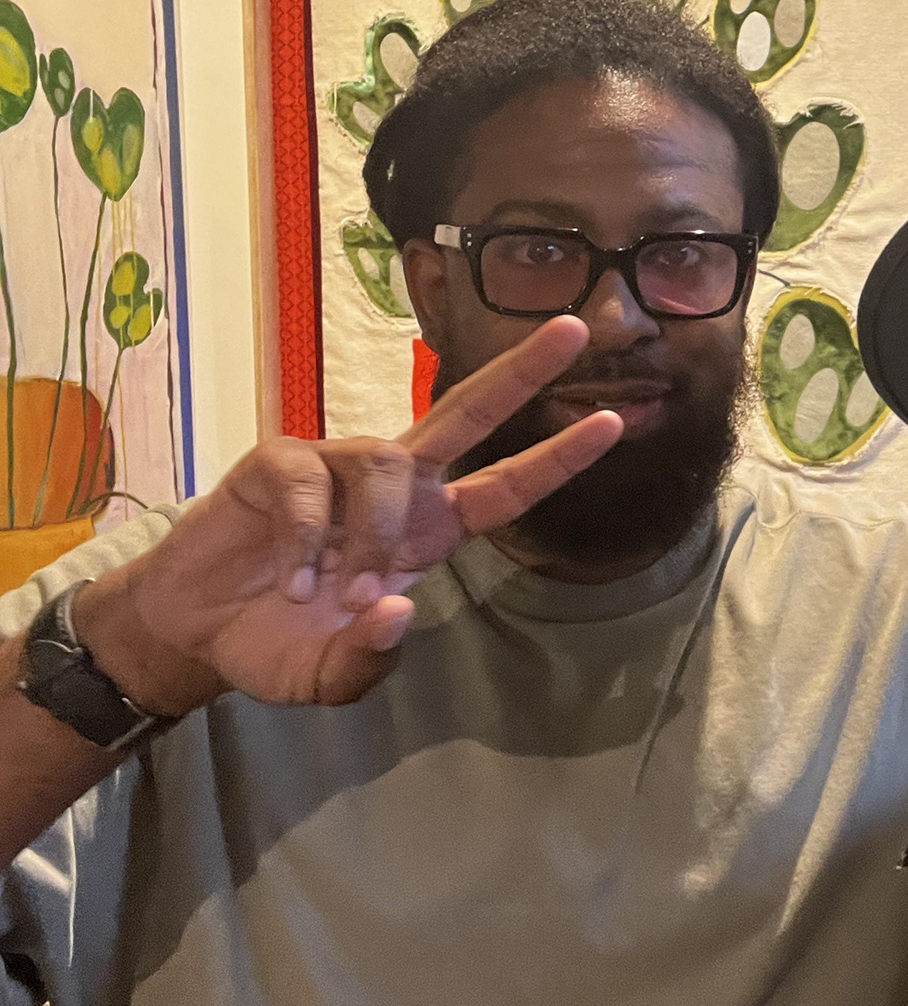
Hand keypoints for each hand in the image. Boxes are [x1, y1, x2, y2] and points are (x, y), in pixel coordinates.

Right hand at [79, 317, 619, 713]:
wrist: (194, 631)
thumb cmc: (280, 642)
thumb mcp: (333, 677)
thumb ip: (370, 660)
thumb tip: (396, 608)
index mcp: (430, 527)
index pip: (507, 486)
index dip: (558, 456)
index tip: (615, 422)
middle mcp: (397, 482)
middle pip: (470, 411)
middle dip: (524, 371)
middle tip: (575, 328)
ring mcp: (339, 464)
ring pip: (387, 467)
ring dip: (370, 535)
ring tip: (339, 592)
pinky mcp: (280, 461)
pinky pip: (309, 484)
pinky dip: (306, 537)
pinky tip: (292, 575)